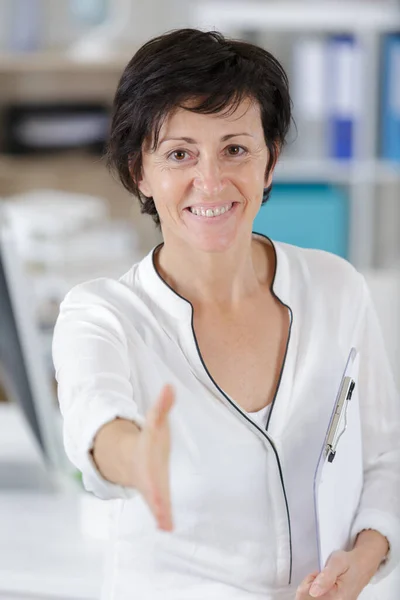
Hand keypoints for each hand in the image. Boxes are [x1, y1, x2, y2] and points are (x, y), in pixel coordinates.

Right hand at [134, 384, 174, 531]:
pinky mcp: (157, 496)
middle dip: (155, 499)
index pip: (151, 467)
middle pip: (152, 489)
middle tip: (161, 510)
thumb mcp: (155, 422)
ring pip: (156, 502)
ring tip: (166, 525)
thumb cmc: (148, 442)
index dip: (153, 471)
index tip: (154, 481)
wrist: (134, 458)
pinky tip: (167, 527)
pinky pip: (160, 507)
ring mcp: (151, 489)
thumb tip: (170, 386)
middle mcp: (147, 477)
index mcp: (147, 460)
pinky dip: (162, 517)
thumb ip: (162, 406)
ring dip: (160, 513)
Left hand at [295, 549, 370, 599]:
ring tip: (323, 581)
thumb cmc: (350, 563)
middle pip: (306, 598)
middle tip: (321, 577)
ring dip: (313, 589)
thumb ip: (326, 575)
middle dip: (310, 585)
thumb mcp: (337, 562)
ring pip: (310, 599)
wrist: (362, 567)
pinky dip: (316, 593)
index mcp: (336, 597)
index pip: (306, 594)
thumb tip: (313, 591)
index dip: (309, 580)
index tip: (318, 574)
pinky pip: (316, 599)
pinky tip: (324, 587)